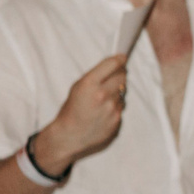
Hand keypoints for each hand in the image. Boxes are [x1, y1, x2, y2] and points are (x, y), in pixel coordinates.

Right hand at [33, 54, 127, 172]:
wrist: (69, 136)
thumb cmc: (72, 110)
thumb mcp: (78, 88)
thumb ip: (96, 76)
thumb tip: (117, 65)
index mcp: (89, 84)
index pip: (112, 64)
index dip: (119, 59)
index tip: (122, 57)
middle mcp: (102, 95)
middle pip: (122, 76)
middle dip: (119, 74)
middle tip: (113, 76)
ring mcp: (111, 108)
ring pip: (123, 91)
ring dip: (117, 91)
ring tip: (102, 99)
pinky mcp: (118, 119)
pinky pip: (122, 106)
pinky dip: (116, 105)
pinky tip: (104, 110)